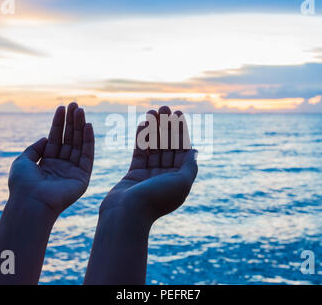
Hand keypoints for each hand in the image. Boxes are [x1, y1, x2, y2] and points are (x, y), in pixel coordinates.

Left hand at [8, 103, 93, 215]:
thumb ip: (34, 148)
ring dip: (80, 127)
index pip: (56, 138)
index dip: (59, 123)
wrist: (30, 203)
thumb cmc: (22, 184)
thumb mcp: (22, 161)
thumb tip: (45, 137)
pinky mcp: (83, 178)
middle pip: (69, 139)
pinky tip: (88, 126)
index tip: (62, 107)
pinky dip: (89, 141)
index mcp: (47, 163)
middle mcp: (61, 166)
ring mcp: (73, 171)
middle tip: (75, 104)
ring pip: (79, 144)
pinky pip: (87, 156)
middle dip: (71, 122)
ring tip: (80, 110)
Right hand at [101, 106, 197, 222]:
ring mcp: (149, 175)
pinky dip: (141, 138)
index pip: (183, 150)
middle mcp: (166, 177)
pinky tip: (142, 123)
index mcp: (179, 180)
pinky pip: (139, 152)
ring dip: (154, 128)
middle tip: (164, 107)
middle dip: (167, 126)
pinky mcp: (133, 174)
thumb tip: (195, 151)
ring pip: (153, 147)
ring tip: (152, 110)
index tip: (178, 113)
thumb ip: (189, 166)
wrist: (126, 214)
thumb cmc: (156, 199)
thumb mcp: (181, 182)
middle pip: (168, 146)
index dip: (181, 131)